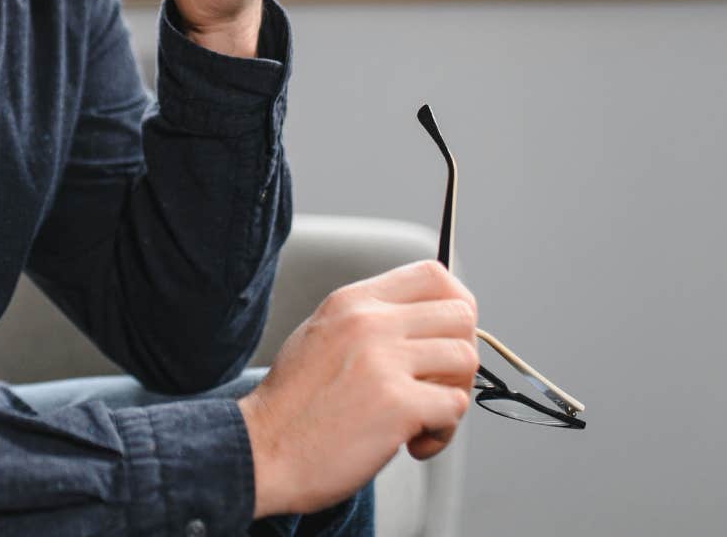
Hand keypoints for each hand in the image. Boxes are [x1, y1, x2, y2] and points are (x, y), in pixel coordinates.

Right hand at [234, 260, 479, 519]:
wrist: (261, 453)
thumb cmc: (292, 406)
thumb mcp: (320, 335)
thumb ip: (367, 321)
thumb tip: (422, 323)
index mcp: (353, 302)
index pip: (433, 274)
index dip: (455, 304)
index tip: (447, 337)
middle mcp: (371, 323)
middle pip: (461, 314)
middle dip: (461, 354)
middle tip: (438, 386)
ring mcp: (385, 361)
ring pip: (466, 359)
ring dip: (454, 396)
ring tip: (424, 420)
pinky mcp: (398, 405)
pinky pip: (456, 406)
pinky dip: (443, 432)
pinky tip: (414, 444)